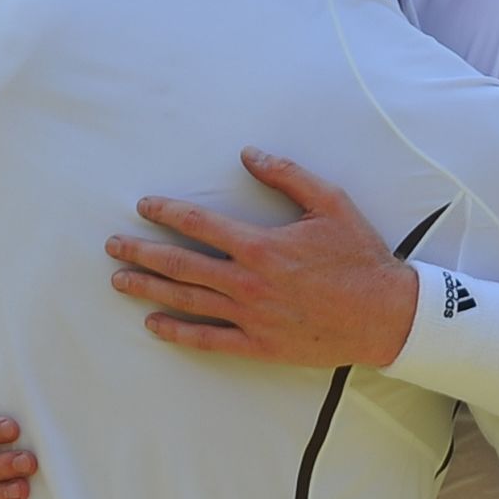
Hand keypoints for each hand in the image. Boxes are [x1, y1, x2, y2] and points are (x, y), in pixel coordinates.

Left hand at [107, 147, 416, 365]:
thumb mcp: (330, 203)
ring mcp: (251, 316)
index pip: (198, 224)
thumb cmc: (359, 256)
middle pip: (181, 265)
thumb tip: (249, 153)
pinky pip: (209, 340)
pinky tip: (155, 325)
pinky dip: (178, 332)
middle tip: (112, 247)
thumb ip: (287, 175)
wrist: (386, 314)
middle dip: (141, 253)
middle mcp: (247, 282)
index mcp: (260, 245)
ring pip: (187, 301)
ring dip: (149, 289)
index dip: (166, 213)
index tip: (143, 207)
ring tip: (120, 281)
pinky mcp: (260, 345)